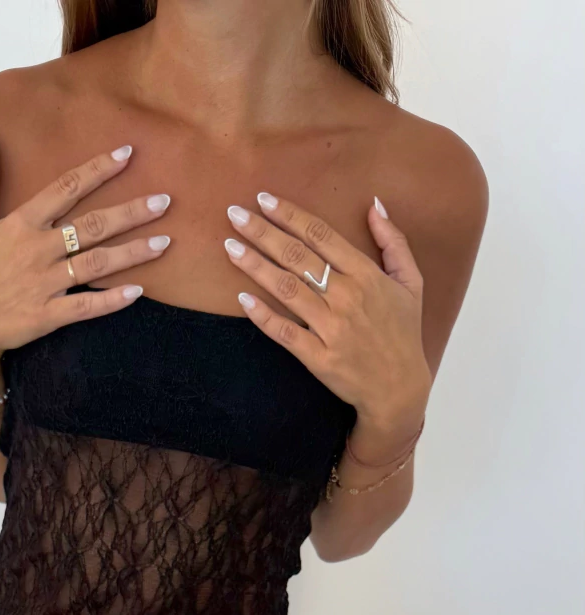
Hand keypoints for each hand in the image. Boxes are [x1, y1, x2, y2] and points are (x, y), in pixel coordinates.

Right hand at [0, 131, 171, 375]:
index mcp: (21, 223)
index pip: (65, 187)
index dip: (98, 169)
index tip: (127, 154)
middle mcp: (37, 250)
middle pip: (91, 224)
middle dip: (130, 211)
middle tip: (164, 201)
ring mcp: (44, 284)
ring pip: (97, 263)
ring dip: (133, 252)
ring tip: (165, 242)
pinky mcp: (47, 315)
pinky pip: (86, 306)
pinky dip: (112, 300)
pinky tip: (138, 291)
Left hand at [223, 193, 431, 459]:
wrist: (399, 389)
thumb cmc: (403, 333)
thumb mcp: (411, 282)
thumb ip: (394, 241)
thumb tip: (374, 204)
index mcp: (366, 274)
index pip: (321, 235)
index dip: (290, 215)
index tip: (264, 199)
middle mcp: (347, 296)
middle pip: (297, 256)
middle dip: (263, 232)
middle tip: (234, 214)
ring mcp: (332, 328)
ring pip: (286, 288)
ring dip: (255, 265)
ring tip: (230, 246)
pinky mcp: (319, 357)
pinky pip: (285, 332)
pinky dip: (263, 316)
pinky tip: (242, 299)